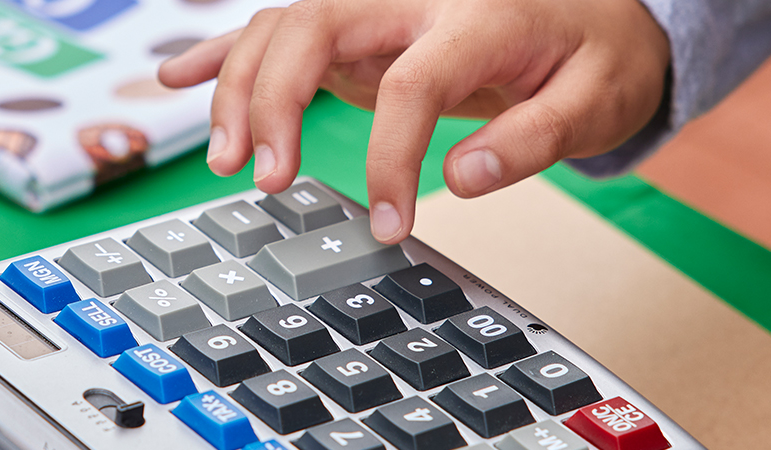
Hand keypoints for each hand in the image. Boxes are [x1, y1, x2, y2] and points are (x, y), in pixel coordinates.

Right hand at [159, 0, 668, 242]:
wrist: (591, 9)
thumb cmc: (595, 53)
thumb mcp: (597, 99)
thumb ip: (534, 139)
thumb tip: (462, 179)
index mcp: (476, 15)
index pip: (413, 81)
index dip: (390, 157)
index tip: (388, 224)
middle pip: (314, 27)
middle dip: (273, 101)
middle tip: (267, 179)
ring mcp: (376, 7)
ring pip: (281, 26)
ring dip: (239, 88)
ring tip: (226, 160)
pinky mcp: (356, 26)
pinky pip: (276, 27)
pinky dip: (221, 51)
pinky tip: (174, 77)